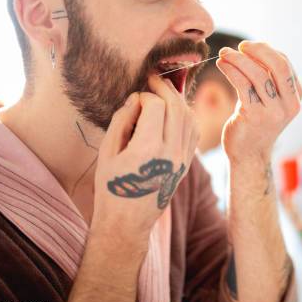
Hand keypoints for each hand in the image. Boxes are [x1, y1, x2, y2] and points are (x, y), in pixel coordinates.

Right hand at [91, 75, 198, 240]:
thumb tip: (137, 98)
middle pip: (177, 107)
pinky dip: (186, 116)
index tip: (134, 97)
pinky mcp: (187, 164)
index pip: (156, 106)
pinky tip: (174, 112)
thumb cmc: (111, 186)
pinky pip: (194, 132)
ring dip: (178, 100)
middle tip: (153, 80)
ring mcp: (182, 159)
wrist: (128, 222)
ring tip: (163, 92)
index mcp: (147, 150)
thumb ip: (122, 120)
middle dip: (165, 88)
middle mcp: (170, 153)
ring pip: (189, 117)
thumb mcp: (107, 152)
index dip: (145, 95)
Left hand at [216, 41, 301, 166]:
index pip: (285, 64)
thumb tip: (255, 48)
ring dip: (238, 59)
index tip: (248, 47)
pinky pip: (242, 85)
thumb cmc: (256, 123)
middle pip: (278, 66)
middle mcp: (288, 105)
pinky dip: (231, 70)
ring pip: (258, 74)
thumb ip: (270, 79)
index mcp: (296, 98)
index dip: (266, 51)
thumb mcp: (270, 100)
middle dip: (258, 50)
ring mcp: (273, 112)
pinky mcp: (253, 116)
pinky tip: (222, 64)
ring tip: (223, 53)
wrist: (248, 155)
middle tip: (240, 45)